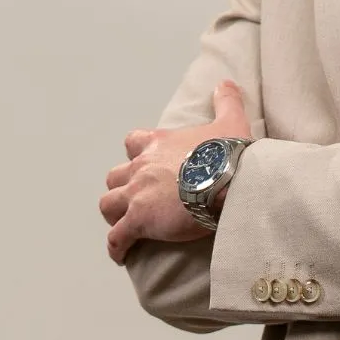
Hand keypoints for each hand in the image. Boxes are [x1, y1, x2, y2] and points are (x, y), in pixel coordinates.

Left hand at [100, 79, 251, 264]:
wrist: (226, 181)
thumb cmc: (227, 153)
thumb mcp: (231, 121)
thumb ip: (226, 101)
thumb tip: (225, 83)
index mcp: (159, 143)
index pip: (133, 142)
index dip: (137, 152)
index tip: (146, 162)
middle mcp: (141, 167)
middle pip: (115, 176)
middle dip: (122, 187)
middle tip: (138, 199)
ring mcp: (136, 195)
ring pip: (108, 204)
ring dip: (115, 214)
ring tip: (126, 226)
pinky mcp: (138, 221)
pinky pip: (116, 238)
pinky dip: (117, 247)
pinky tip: (123, 256)